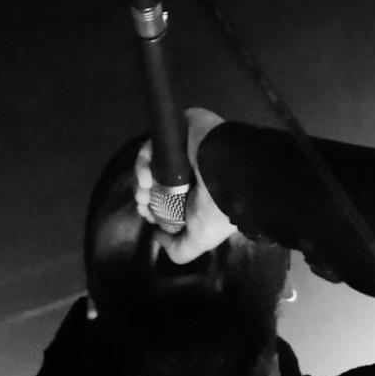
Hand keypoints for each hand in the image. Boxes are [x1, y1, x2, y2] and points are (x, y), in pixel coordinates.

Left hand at [134, 106, 237, 265]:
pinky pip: (156, 144)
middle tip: (143, 203)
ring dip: (141, 179)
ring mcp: (188, 146)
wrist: (233, 178)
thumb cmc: (218, 210)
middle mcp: (194, 168)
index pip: (168, 196)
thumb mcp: (198, 240)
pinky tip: (147, 177)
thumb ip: (179, 249)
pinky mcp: (182, 126)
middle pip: (157, 178)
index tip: (148, 213)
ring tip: (144, 191)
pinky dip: (145, 161)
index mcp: (200, 190)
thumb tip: (157, 237)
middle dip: (143, 195)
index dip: (152, 205)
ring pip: (154, 161)